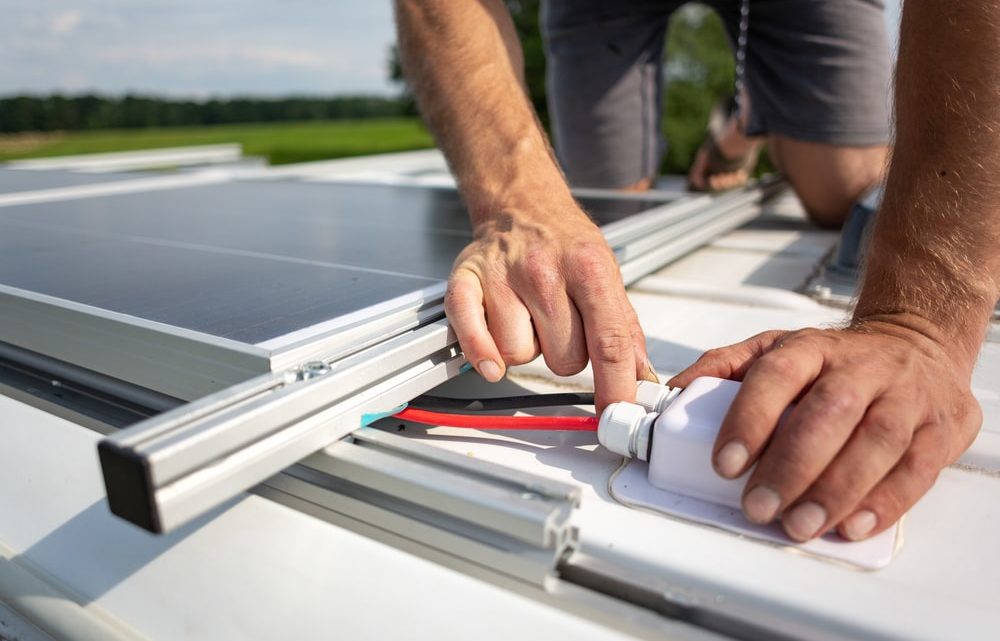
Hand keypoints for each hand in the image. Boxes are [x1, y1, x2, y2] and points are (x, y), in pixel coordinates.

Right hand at [446, 199, 651, 410]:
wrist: (521, 204)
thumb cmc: (564, 242)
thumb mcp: (607, 274)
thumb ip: (624, 328)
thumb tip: (641, 376)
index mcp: (588, 268)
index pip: (609, 342)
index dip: (616, 386)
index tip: (617, 413)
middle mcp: (544, 271)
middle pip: (563, 359)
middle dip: (565, 354)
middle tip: (559, 324)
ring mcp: (502, 276)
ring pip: (519, 355)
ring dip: (525, 347)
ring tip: (527, 316)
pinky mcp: (466, 282)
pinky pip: (473, 338)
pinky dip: (481, 353)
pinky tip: (490, 355)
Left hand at [668, 318, 981, 540]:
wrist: (917, 342)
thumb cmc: (834, 360)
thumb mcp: (777, 349)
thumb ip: (724, 368)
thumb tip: (674, 393)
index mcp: (812, 347)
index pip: (777, 375)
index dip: (750, 419)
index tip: (726, 463)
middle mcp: (862, 367)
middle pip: (828, 413)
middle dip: (790, 466)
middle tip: (758, 506)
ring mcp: (907, 395)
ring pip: (876, 441)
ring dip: (835, 490)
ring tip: (799, 523)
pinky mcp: (942, 426)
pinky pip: (918, 467)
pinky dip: (885, 502)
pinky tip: (852, 524)